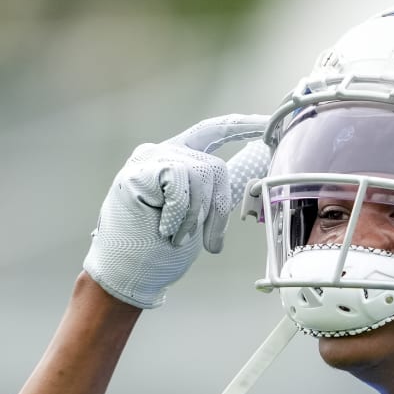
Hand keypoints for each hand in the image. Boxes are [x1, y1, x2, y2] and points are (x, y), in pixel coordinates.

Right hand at [82, 114, 268, 308]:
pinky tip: (165, 228)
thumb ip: (214, 199)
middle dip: (218, 209)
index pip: (214, 131)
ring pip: (201, 174)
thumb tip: (249, 190)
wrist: (126, 271)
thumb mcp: (196, 219)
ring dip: (195, 216)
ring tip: (178, 237)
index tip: (267, 122)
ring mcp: (150, 157)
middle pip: (214, 166)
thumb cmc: (158, 249)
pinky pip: (180, 181)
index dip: (242, 126)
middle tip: (210, 243)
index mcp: (179, 159)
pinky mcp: (140, 168)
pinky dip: (178, 211)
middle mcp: (165, 152)